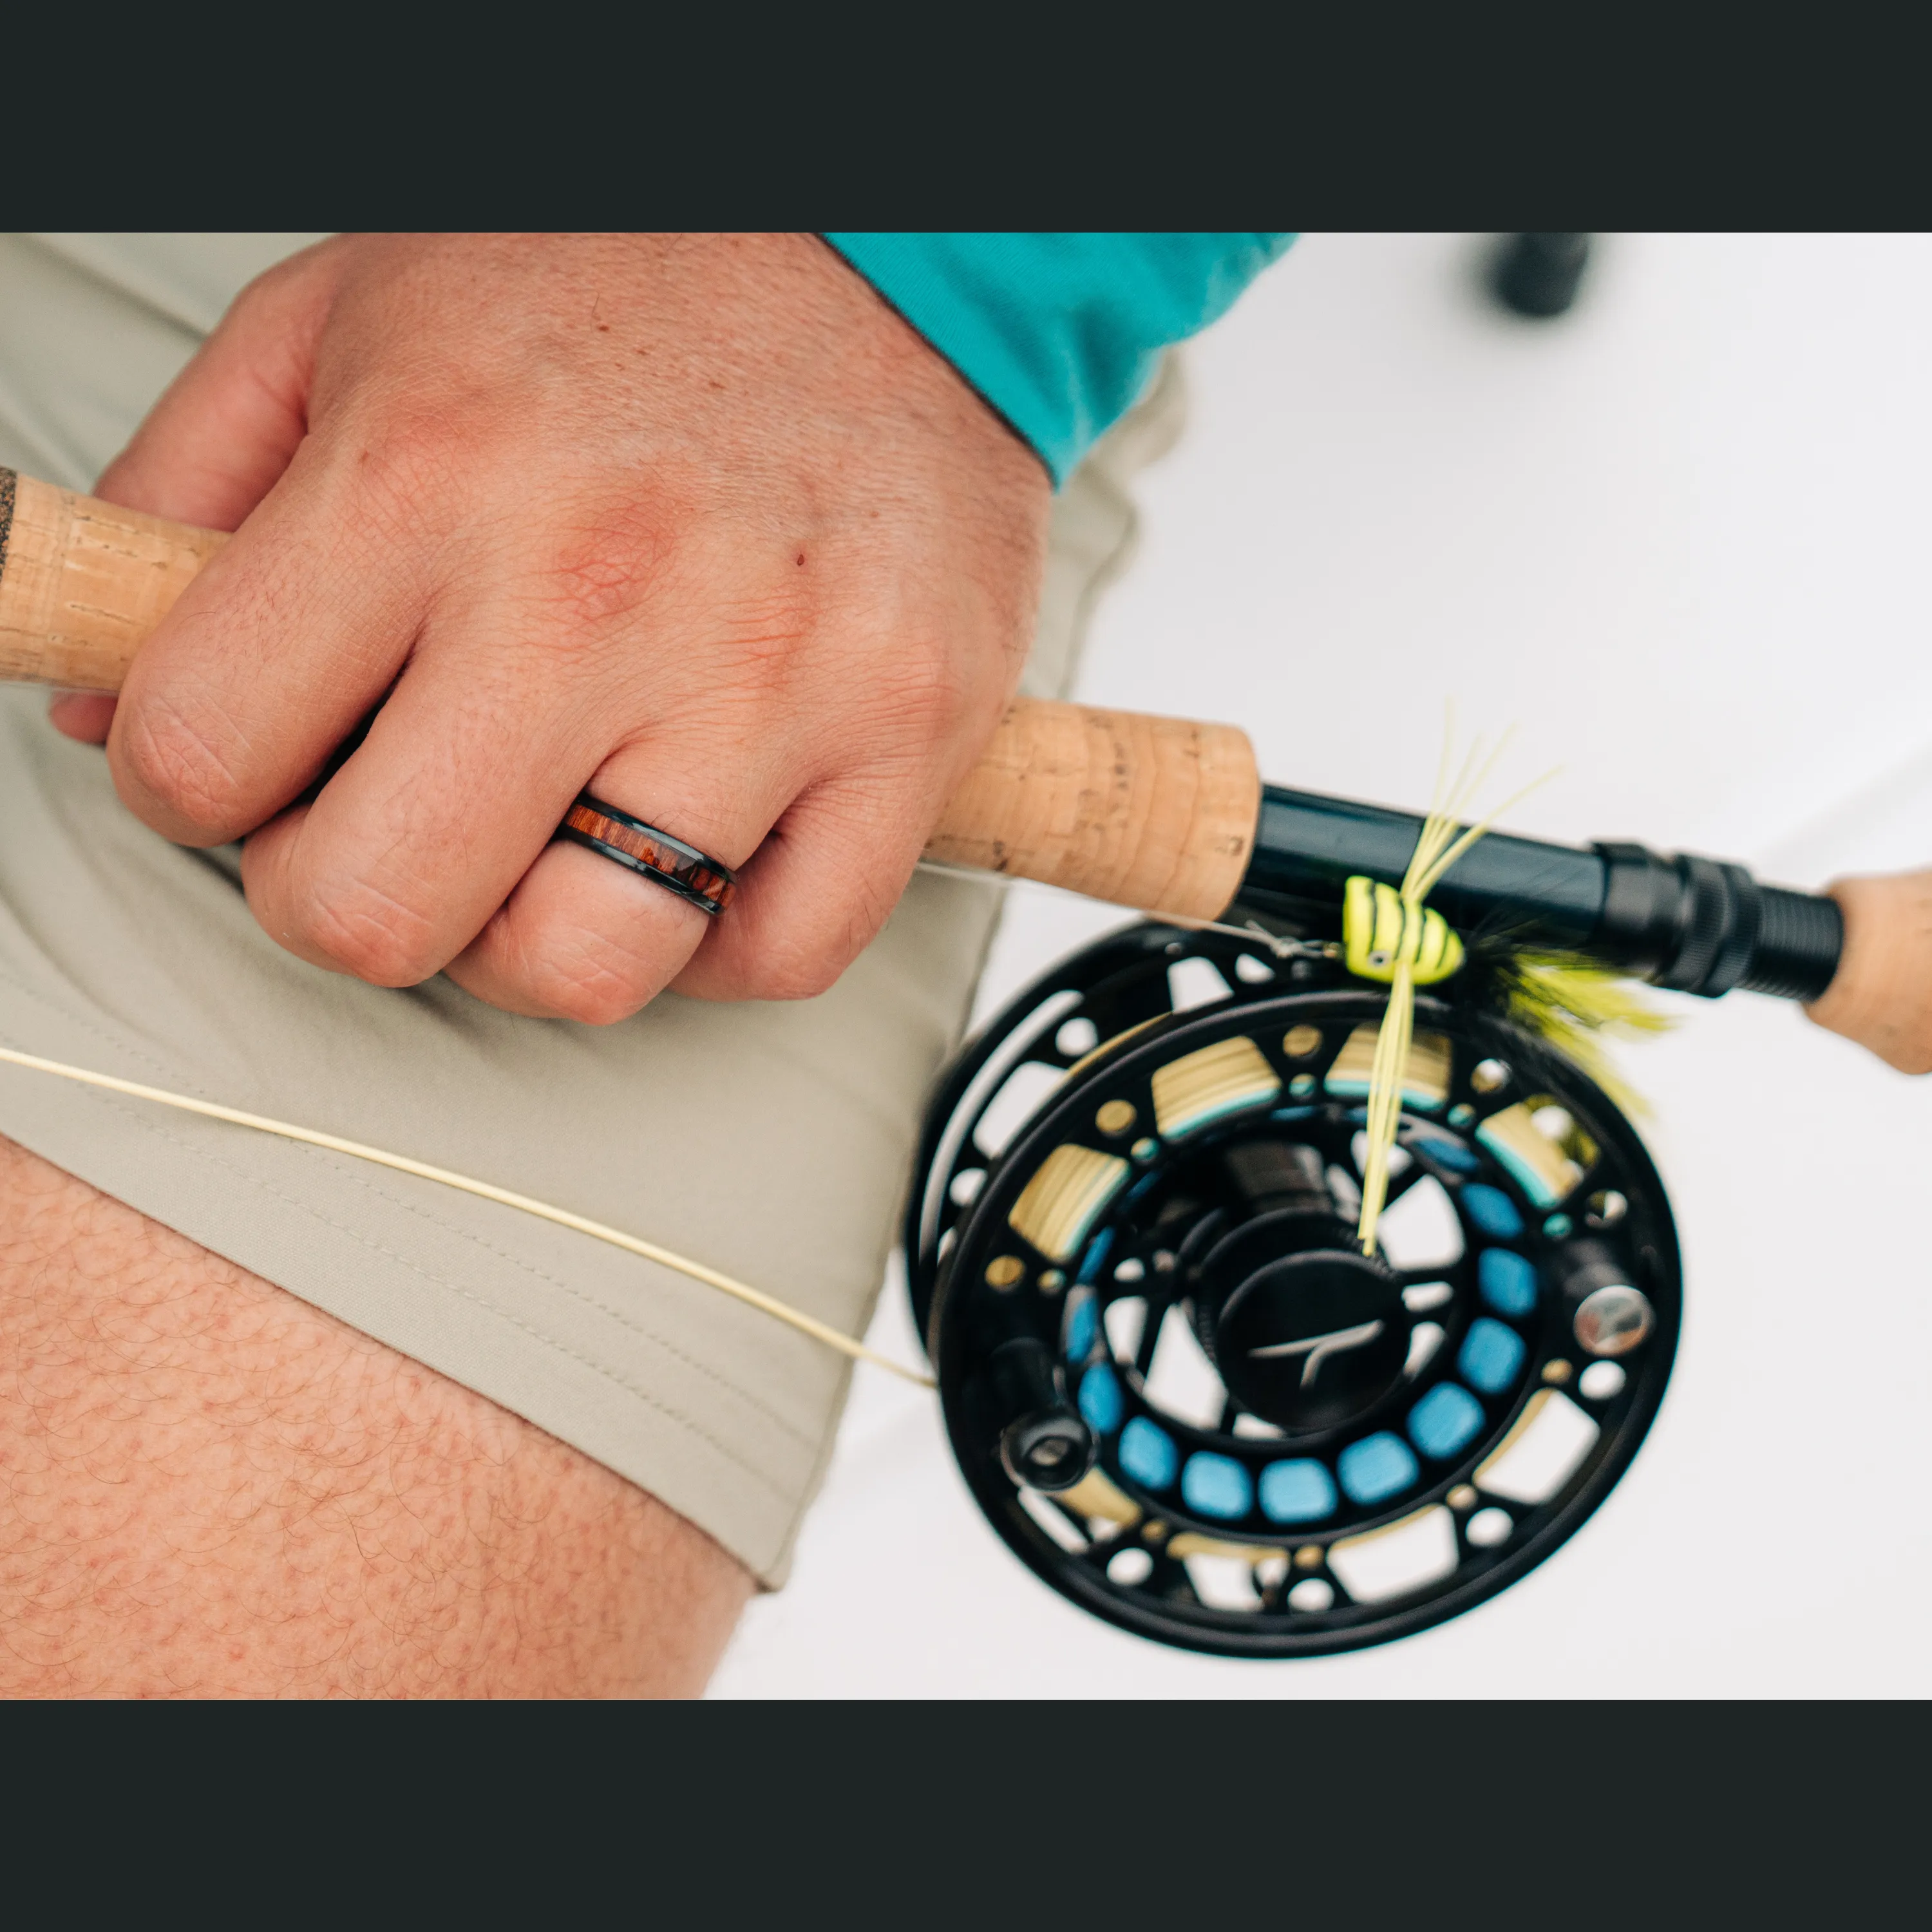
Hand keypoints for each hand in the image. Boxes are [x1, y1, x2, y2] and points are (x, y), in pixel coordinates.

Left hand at [53, 234, 1049, 1020]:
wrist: (895, 249)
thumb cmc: (626, 284)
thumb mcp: (345, 318)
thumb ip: (185, 497)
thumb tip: (114, 702)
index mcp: (422, 473)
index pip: (205, 759)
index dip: (197, 792)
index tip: (259, 766)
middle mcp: (594, 589)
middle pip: (376, 912)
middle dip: (345, 898)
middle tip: (389, 827)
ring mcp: (766, 678)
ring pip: (581, 967)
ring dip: (529, 942)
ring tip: (548, 845)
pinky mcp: (904, 736)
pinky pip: (777, 957)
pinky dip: (714, 945)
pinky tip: (693, 849)